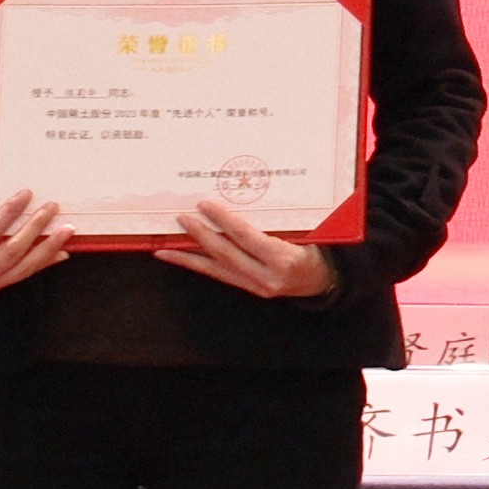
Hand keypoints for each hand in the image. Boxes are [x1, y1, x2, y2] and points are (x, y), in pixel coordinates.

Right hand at [0, 194, 70, 307]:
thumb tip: (2, 207)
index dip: (8, 214)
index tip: (25, 195)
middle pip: (9, 252)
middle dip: (34, 229)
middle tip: (51, 208)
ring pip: (21, 268)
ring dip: (47, 247)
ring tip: (66, 230)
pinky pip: (21, 275)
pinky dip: (42, 262)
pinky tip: (61, 252)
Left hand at [168, 198, 335, 300]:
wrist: (323, 281)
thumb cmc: (317, 251)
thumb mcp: (306, 233)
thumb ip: (278, 222)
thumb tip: (246, 200)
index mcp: (283, 260)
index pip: (247, 237)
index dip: (225, 221)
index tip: (206, 206)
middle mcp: (266, 277)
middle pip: (226, 253)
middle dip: (201, 235)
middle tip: (183, 218)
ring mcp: (255, 286)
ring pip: (215, 268)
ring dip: (188, 255)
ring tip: (165, 247)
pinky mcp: (247, 288)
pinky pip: (217, 275)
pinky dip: (195, 265)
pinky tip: (177, 258)